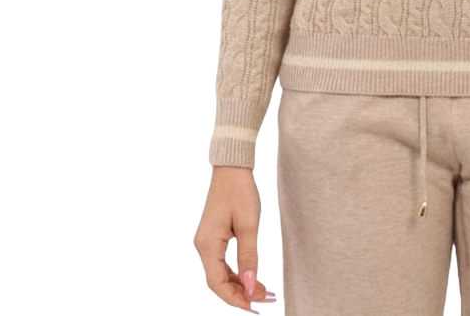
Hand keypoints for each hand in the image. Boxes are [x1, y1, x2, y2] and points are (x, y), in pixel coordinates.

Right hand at [193, 166, 276, 310]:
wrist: (232, 166)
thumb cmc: (240, 191)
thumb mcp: (249, 224)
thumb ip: (249, 256)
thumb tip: (251, 285)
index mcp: (207, 245)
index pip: (217, 284)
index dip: (236, 299)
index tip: (255, 308)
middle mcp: (203, 246)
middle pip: (219, 282)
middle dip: (242, 294)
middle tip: (266, 300)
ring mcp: (207, 242)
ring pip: (221, 274)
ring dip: (241, 285)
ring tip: (265, 292)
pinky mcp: (213, 237)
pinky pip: (223, 263)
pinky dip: (238, 273)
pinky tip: (253, 277)